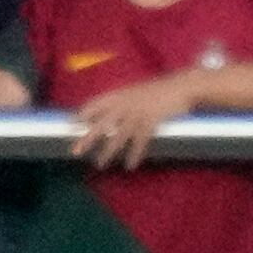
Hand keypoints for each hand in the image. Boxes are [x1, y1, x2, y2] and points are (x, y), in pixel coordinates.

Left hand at [67, 74, 191, 168]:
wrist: (181, 86)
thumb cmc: (160, 90)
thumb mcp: (137, 91)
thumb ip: (122, 100)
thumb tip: (110, 113)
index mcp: (120, 94)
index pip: (95, 103)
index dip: (83, 113)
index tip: (71, 123)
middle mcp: (125, 103)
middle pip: (102, 123)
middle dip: (88, 138)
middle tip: (75, 151)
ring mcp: (138, 112)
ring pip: (118, 135)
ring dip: (108, 151)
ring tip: (100, 164)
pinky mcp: (151, 120)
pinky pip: (140, 141)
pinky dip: (134, 154)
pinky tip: (130, 165)